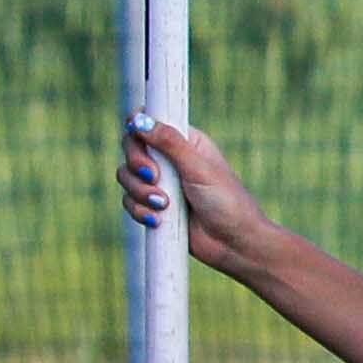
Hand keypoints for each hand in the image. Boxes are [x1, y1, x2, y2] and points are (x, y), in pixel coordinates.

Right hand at [114, 113, 276, 282]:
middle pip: (131, 148)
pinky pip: (129, 201)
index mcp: (187, 142)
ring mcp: (161, 183)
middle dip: (137, 165)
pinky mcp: (154, 205)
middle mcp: (171, 159)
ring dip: (140, 192)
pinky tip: (160, 220)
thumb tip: (139, 119)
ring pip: (126, 176)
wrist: (236, 244)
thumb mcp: (199, 169)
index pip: (150, 122)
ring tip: (165, 205)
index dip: (138, 127)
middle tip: (154, 177)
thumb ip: (170, 144)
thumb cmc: (228, 203)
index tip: (136, 135)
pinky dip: (141, 210)